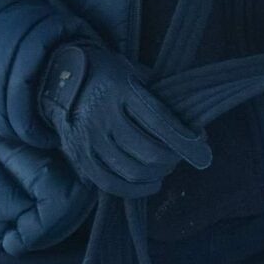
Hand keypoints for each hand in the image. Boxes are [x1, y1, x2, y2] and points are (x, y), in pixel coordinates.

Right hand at [36, 43, 212, 197]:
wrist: (62, 78)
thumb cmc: (110, 74)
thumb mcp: (136, 73)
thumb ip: (162, 97)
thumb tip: (195, 129)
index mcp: (120, 90)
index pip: (158, 121)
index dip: (183, 138)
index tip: (201, 145)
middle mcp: (102, 116)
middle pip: (147, 151)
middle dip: (172, 159)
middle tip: (181, 156)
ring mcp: (89, 139)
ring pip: (130, 170)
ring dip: (156, 174)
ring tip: (166, 167)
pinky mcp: (80, 157)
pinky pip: (110, 184)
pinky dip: (135, 190)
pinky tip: (151, 184)